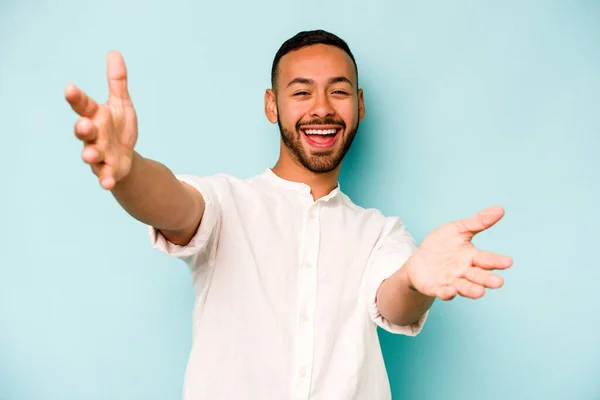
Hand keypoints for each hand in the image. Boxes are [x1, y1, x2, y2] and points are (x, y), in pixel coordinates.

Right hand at [65, 50, 137, 189]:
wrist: (126, 157)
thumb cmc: (118, 128)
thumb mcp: (121, 103)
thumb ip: (117, 82)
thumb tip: (114, 53)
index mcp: (95, 116)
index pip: (83, 105)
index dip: (76, 98)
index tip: (70, 88)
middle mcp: (93, 135)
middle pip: (83, 131)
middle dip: (82, 128)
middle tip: (84, 124)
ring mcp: (99, 154)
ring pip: (90, 154)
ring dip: (90, 155)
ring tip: (91, 155)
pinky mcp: (108, 170)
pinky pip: (105, 176)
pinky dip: (106, 179)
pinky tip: (108, 183)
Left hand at [406, 206, 512, 300]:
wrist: (419, 260)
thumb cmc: (442, 245)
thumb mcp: (457, 229)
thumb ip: (477, 222)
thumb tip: (500, 209)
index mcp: (471, 257)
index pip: (486, 259)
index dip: (497, 261)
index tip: (508, 262)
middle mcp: (464, 272)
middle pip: (478, 276)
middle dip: (487, 279)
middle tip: (498, 282)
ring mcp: (451, 281)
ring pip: (464, 287)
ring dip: (472, 290)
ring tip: (480, 292)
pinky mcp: (437, 288)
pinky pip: (443, 292)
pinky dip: (447, 293)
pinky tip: (451, 291)